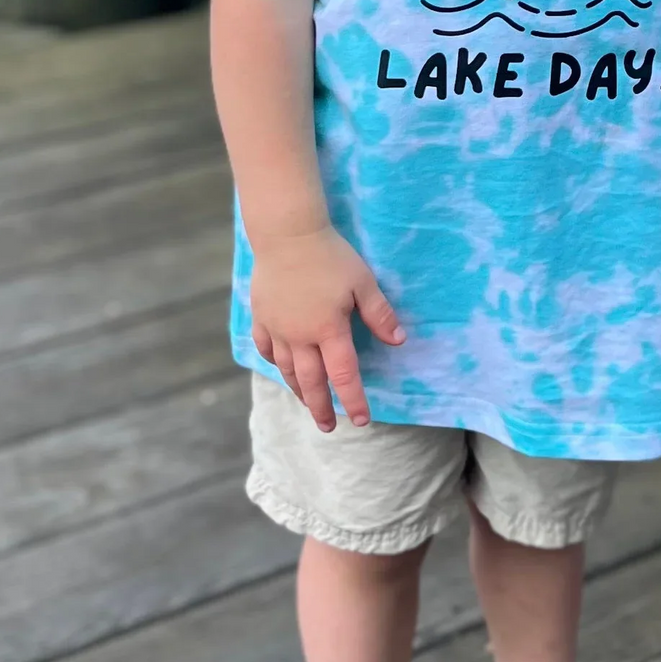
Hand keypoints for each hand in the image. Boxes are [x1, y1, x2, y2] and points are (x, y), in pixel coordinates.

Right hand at [250, 225, 404, 431]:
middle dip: (321, 407)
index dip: (354, 400)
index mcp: (328, 330)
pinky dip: (275, 362)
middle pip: (311, 381)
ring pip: (287, 369)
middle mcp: (301, 336)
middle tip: (328, 427)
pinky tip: (281, 367)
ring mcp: (278, 328)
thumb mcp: (363, 282)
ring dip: (298, 390)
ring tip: (307, 403)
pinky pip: (266, 348)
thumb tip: (398, 341)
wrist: (287, 234)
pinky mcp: (261, 316)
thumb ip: (379, 314)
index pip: (344, 375)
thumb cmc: (331, 256)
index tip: (361, 420)